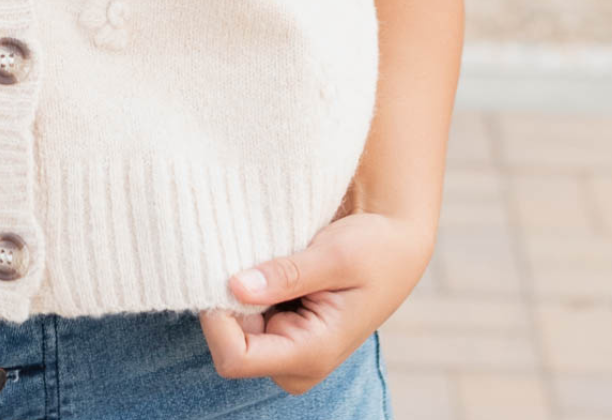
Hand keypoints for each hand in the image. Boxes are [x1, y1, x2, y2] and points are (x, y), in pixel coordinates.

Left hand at [198, 211, 432, 394]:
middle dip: (227, 301)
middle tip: (248, 255)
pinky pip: (246, 316)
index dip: (216, 318)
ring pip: (234, 328)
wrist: (395, 247)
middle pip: (229, 343)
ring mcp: (289, 350)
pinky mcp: (285, 332)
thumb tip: (236, 287)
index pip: (236, 357)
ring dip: (238, 292)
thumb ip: (287, 275)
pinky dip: (247, 289)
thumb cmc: (374, 250)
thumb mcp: (334, 255)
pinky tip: (267, 264)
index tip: (222, 272)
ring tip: (266, 256)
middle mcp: (297, 363)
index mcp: (312, 353)